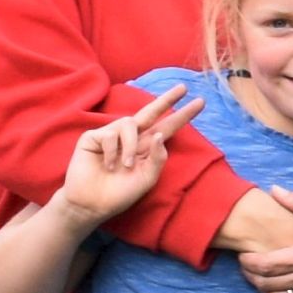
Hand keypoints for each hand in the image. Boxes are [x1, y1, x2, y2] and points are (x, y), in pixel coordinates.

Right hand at [59, 87, 199, 221]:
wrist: (92, 204)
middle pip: (150, 112)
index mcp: (146, 148)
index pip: (166, 128)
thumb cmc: (119, 193)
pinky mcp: (93, 137)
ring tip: (124, 165)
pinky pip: (109, 135)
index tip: (201, 102)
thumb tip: (161, 135)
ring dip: (130, 146)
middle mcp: (130, 138)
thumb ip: (157, 158)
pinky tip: (107, 165)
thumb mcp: (146, 178)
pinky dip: (111, 152)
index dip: (181, 116)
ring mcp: (111, 135)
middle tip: (183, 87)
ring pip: (130, 124)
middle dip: (167, 99)